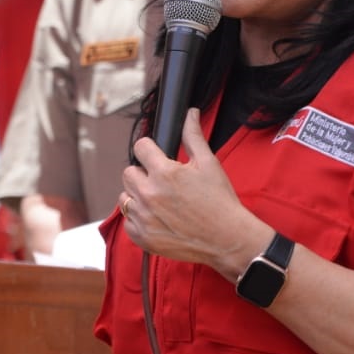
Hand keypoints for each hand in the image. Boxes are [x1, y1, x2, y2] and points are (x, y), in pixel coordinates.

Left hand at [121, 109, 271, 274]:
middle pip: (129, 172)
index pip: (140, 147)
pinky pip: (128, 221)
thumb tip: (190, 113)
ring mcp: (143, 217)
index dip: (150, 150)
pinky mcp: (142, 237)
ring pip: (125, 196)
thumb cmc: (220, 201)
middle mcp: (149, 194)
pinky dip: (139, 219)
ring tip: (161, 201)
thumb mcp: (209, 164)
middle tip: (163, 182)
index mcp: (164, 173)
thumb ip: (193, 136)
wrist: (228, 240)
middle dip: (143, 173)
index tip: (158, 157)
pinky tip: (158, 218)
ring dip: (138, 196)